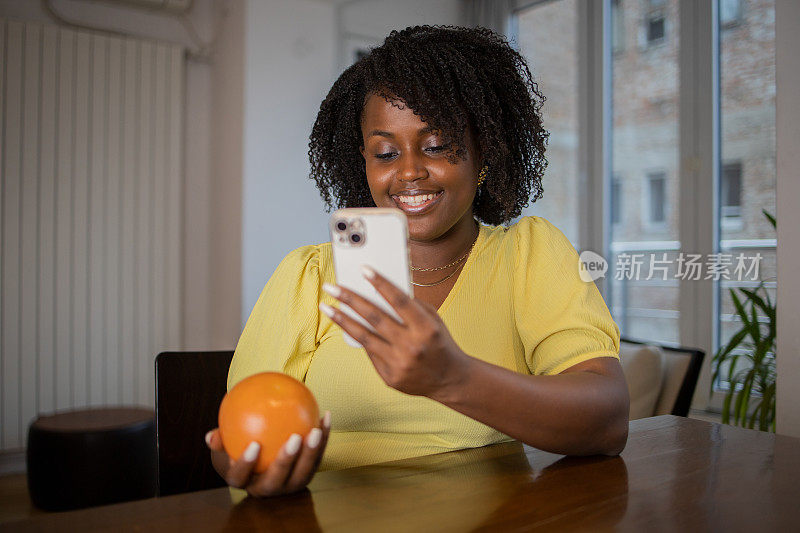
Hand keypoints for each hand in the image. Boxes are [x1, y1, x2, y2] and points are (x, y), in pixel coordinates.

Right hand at [205, 411, 330, 496]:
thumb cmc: (237, 448)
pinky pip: (317, 456)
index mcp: (244, 482)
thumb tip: (210, 436)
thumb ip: (219, 441)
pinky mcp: (307, 475)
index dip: (247, 464)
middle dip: (288, 461)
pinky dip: (323, 437)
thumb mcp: (225, 447)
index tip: (254, 445)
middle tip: (294, 438)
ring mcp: (289, 485)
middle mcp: (268, 488)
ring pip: (303, 472)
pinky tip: (326, 416)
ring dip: (312, 452)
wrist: (260, 461)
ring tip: (315, 429)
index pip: (241, 477)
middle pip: (278, 479)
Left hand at [319, 266, 469, 398]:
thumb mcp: (433, 320)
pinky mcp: (390, 378)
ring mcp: (399, 364)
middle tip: (331, 287)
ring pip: (364, 337)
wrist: (451, 380)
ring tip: (326, 306)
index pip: (400, 301)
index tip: (363, 269)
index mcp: (426, 328)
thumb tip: (379, 290)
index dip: (381, 284)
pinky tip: (347, 326)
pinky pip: (370, 354)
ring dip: (342, 320)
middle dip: (350, 300)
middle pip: (375, 318)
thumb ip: (411, 306)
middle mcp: (412, 346)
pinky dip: (359, 339)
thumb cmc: (440, 343)